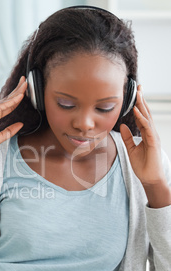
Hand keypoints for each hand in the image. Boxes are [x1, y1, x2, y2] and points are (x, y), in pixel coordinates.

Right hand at [0, 76, 26, 156]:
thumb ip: (10, 130)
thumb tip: (21, 124)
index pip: (8, 106)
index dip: (17, 100)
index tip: (25, 93)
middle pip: (7, 100)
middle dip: (17, 91)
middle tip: (25, 82)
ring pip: (5, 100)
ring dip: (16, 92)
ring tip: (25, 85)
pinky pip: (2, 106)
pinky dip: (11, 101)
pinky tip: (19, 97)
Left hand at [120, 85, 170, 206]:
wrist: (150, 179)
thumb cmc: (142, 166)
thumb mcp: (131, 149)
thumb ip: (127, 137)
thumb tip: (122, 126)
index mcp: (146, 134)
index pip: (142, 116)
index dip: (138, 105)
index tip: (134, 94)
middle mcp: (151, 133)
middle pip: (146, 113)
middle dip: (142, 100)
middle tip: (138, 86)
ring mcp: (154, 136)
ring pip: (147, 117)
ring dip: (142, 105)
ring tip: (138, 93)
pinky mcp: (153, 142)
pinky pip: (147, 127)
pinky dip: (141, 118)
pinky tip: (137, 110)